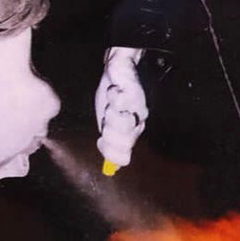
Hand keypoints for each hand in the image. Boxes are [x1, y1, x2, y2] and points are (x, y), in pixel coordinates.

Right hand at [95, 46, 147, 167]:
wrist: (116, 72)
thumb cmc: (110, 98)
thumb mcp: (104, 122)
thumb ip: (107, 144)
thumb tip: (110, 169)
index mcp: (130, 134)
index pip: (123, 157)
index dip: (110, 154)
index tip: (101, 141)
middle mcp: (137, 123)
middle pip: (125, 143)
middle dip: (109, 133)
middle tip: (106, 118)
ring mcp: (138, 107)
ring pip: (124, 124)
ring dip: (111, 115)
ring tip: (110, 105)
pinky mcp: (135, 91)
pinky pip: (122, 102)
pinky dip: (113, 97)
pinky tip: (114, 92)